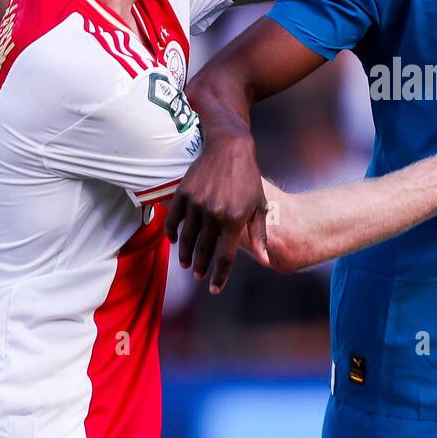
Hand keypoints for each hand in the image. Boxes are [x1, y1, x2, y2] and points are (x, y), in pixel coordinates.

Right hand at [164, 126, 266, 291]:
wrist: (230, 148)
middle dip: (200, 267)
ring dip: (185, 255)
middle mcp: (214, 213)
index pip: (225, 257)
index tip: (214, 289)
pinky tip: (174, 242)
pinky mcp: (183, 193)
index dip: (219, 276)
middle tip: (198, 276)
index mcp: (235, 219)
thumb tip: (264, 261)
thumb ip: (258, 235)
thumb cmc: (248, 179)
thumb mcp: (258, 206)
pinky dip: (172, 234)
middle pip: (204, 250)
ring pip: (187, 238)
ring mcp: (197, 203)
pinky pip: (173, 220)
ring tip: (186, 264)